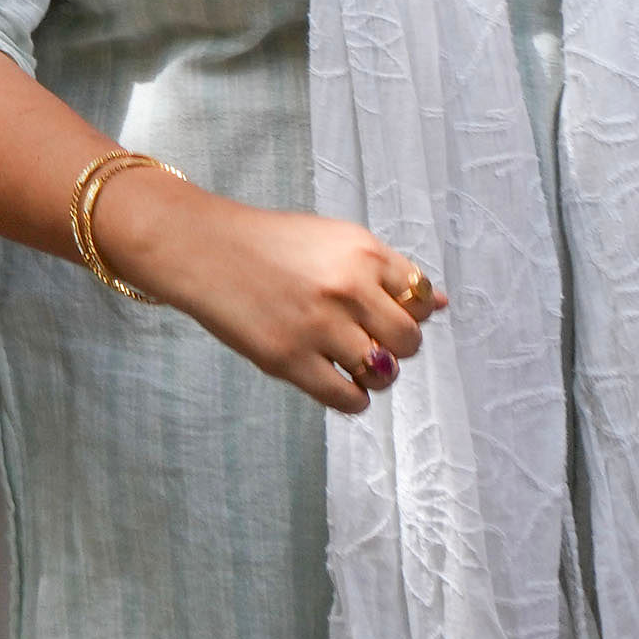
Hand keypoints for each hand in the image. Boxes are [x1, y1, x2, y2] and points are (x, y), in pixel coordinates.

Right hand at [113, 174, 442, 417]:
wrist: (199, 248)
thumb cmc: (267, 242)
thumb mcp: (332, 239)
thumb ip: (384, 270)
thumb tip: (438, 304)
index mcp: (362, 251)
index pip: (420, 297)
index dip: (405, 310)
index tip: (381, 309)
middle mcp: (347, 287)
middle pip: (409, 341)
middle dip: (393, 346)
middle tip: (364, 339)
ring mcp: (319, 326)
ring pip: (383, 373)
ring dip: (372, 373)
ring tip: (344, 359)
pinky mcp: (290, 360)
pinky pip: (348, 399)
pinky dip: (351, 397)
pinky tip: (333, 379)